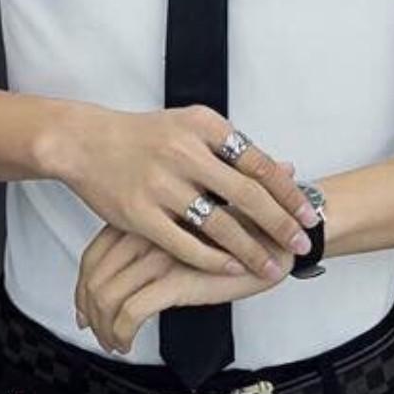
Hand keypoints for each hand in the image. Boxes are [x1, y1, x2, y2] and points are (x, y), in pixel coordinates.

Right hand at [47, 101, 318, 280]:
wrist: (85, 143)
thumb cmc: (144, 136)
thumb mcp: (190, 125)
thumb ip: (232, 146)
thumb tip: (282, 168)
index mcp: (203, 126)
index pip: (258, 162)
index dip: (287, 191)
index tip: (307, 212)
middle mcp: (184, 152)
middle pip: (247, 194)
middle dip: (280, 223)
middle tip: (300, 243)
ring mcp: (160, 184)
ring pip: (219, 225)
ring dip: (251, 249)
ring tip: (271, 265)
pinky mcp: (139, 214)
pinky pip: (185, 244)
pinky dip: (213, 259)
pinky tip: (232, 268)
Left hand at [74, 220, 293, 354]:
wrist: (277, 236)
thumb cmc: (239, 234)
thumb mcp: (191, 234)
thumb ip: (157, 246)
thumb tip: (119, 279)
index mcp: (148, 218)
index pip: (95, 252)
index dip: (83, 284)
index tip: (86, 307)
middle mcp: (148, 233)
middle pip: (94, 274)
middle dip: (88, 308)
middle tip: (94, 330)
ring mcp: (161, 255)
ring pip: (107, 295)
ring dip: (103, 326)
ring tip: (113, 342)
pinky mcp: (178, 280)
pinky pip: (132, 312)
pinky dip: (121, 332)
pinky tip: (126, 344)